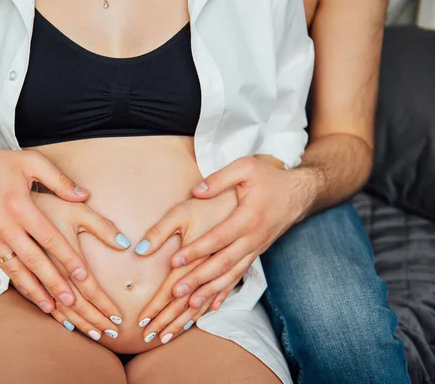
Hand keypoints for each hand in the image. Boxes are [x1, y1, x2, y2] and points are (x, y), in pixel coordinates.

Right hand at [0, 145, 129, 314]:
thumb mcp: (31, 162)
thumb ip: (59, 180)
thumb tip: (84, 195)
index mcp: (19, 206)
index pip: (49, 238)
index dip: (67, 258)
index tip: (84, 275)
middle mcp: (4, 225)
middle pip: (34, 259)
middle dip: (54, 283)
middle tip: (72, 301)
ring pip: (17, 269)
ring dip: (35, 290)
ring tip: (52, 307)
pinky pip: (3, 267)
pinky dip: (18, 282)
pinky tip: (30, 293)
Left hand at [136, 156, 309, 309]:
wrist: (298, 192)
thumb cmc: (268, 178)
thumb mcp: (245, 168)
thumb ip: (220, 179)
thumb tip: (196, 191)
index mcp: (248, 217)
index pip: (219, 238)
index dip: (197, 250)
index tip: (175, 260)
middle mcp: (253, 238)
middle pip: (224, 263)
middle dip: (199, 279)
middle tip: (176, 291)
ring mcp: (255, 249)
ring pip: (231, 275)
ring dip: (210, 291)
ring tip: (189, 305)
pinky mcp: (255, 254)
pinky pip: (239, 276)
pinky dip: (225, 292)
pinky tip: (212, 306)